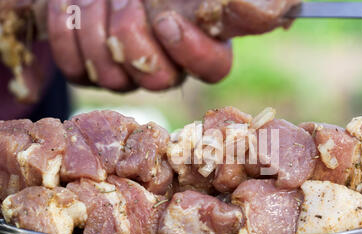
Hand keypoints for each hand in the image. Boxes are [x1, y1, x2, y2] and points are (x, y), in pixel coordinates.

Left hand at [47, 0, 232, 91]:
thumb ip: (236, 2)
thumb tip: (275, 8)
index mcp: (200, 44)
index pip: (212, 68)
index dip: (190, 51)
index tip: (167, 21)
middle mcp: (168, 67)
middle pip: (157, 79)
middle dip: (133, 33)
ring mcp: (130, 76)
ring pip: (113, 76)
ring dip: (96, 23)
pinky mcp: (92, 73)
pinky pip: (76, 68)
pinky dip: (67, 30)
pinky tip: (71, 6)